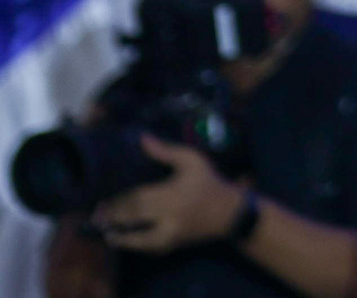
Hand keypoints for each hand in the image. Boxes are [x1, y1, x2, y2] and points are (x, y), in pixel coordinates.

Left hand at [92, 135, 245, 253]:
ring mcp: (171, 234)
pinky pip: (148, 248)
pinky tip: (123, 240)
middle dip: (114, 218)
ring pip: (139, 239)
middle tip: (96, 216)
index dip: (118, 201)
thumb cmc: (208, 182)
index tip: (102, 201)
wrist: (229, 212)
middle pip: (135, 218)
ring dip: (120, 237)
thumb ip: (166, 151)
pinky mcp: (173, 245)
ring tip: (105, 232)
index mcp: (173, 195)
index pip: (138, 199)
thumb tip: (142, 138)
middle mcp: (170, 217)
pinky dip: (134, 245)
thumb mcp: (193, 161)